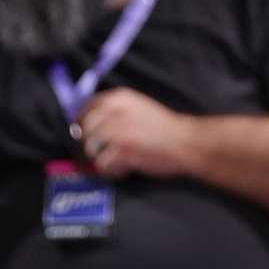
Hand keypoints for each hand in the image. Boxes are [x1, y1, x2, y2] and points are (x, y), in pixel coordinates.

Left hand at [76, 89, 201, 181]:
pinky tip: (123, 168)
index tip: (84, 132)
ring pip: (90, 148)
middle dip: (90, 143)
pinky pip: (103, 165)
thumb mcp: (139, 106)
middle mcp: (114, 112)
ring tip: (115, 161)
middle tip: (100, 152)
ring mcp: (116, 132)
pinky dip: (111, 171)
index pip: (86, 107)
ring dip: (100, 158)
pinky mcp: (121, 151)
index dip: (82, 122)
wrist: (186, 141)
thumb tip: (89, 123)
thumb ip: (115, 110)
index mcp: (118, 98)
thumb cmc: (166, 127)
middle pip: (84, 129)